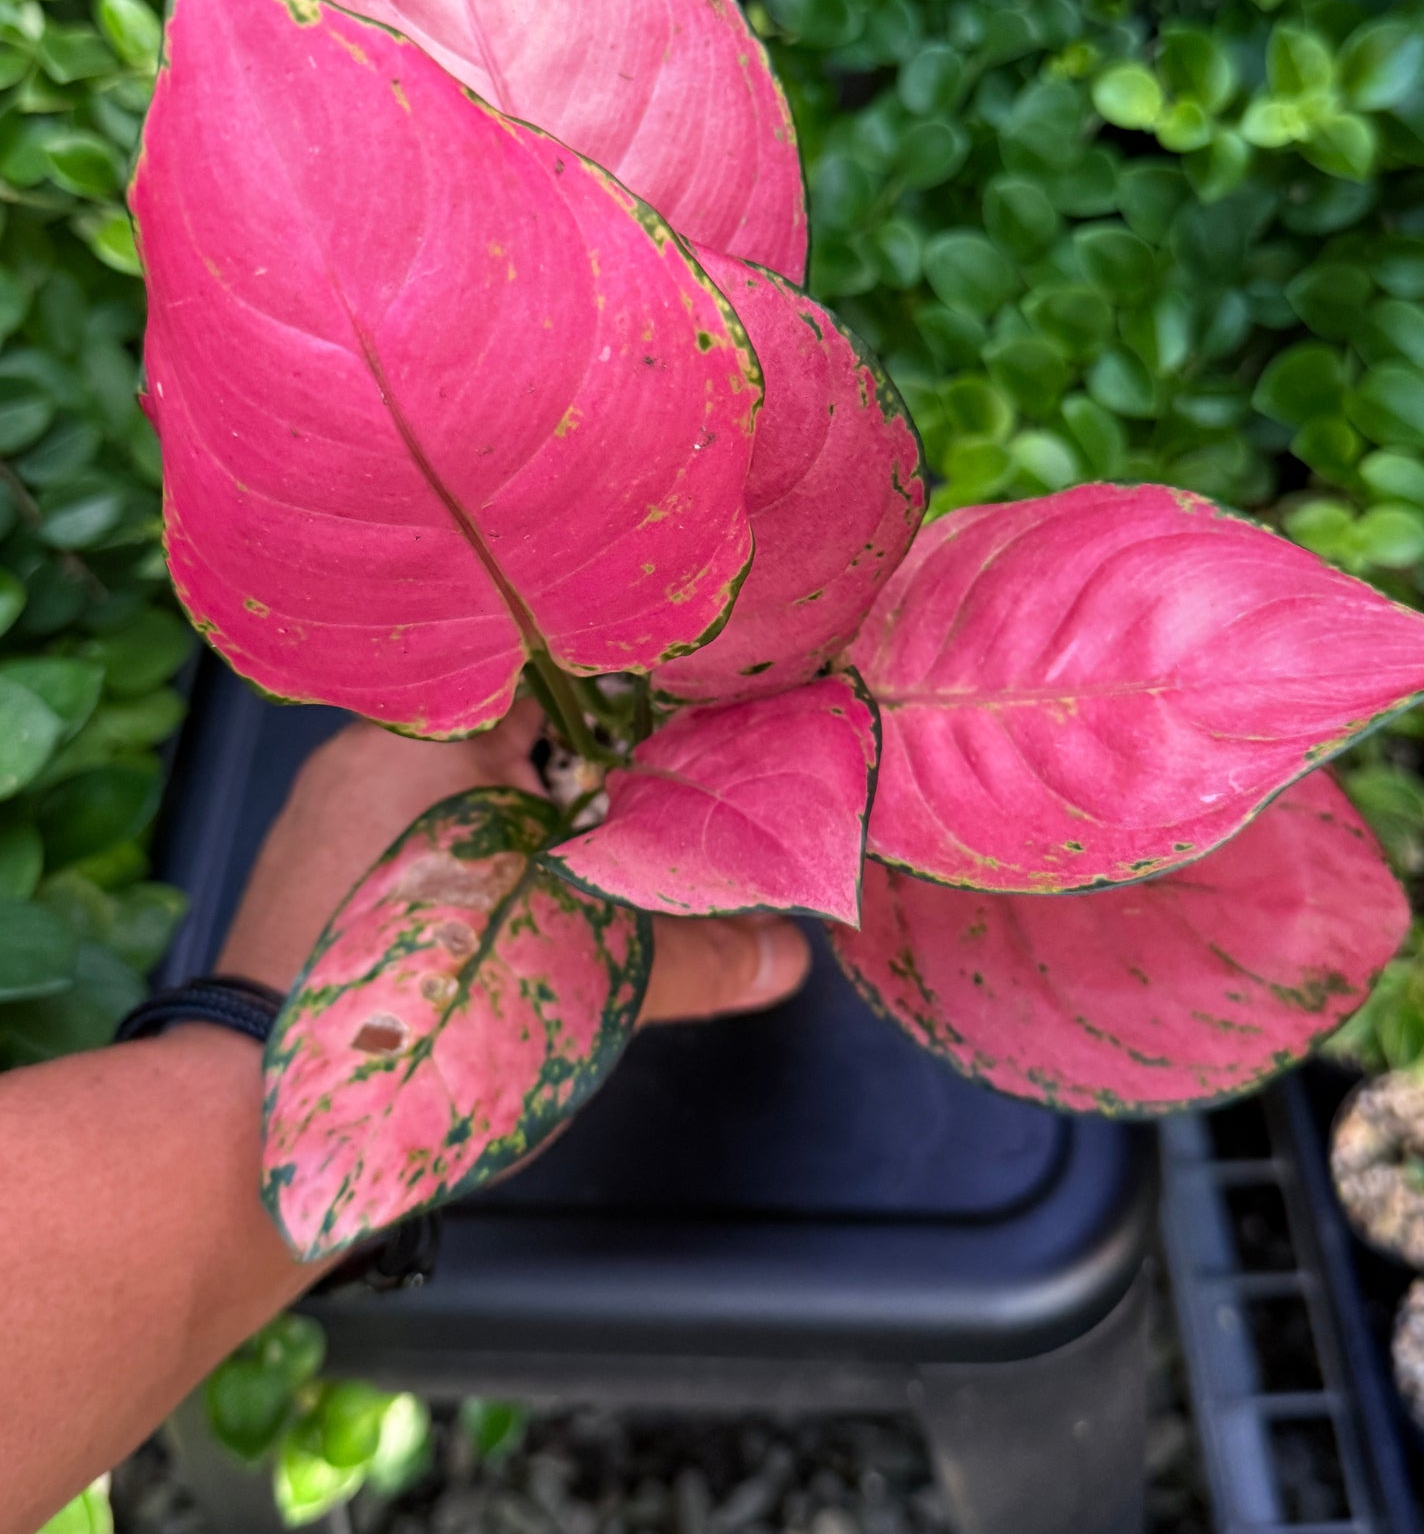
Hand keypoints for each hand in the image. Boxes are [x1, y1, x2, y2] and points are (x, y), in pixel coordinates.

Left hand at [217, 706, 810, 1018]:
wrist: (263, 1115)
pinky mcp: (311, 882)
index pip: (560, 679)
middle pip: (513, 740)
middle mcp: (371, 749)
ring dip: (526, 836)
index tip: (688, 744)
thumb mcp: (593, 966)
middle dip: (585, 785)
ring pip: (462, 799)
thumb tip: (789, 954)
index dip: (632, 711)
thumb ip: (698, 952)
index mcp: (437, 727)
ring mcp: (329, 816)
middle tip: (658, 826)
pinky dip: (470, 873)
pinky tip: (513, 927)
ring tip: (596, 883)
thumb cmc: (435, 1002)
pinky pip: (416, 847)